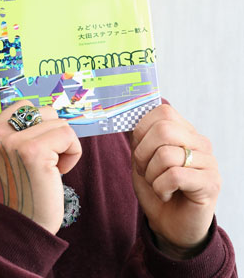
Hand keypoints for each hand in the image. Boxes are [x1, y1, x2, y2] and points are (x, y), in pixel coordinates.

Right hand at [0, 101, 81, 233]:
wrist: (23, 230)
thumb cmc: (24, 191)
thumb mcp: (8, 156)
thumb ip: (18, 131)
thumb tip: (50, 109)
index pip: (24, 105)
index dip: (38, 127)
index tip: (33, 154)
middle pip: (42, 110)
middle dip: (51, 134)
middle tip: (43, 163)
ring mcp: (12, 141)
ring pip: (57, 121)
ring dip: (62, 146)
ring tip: (49, 168)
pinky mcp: (33, 150)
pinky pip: (68, 135)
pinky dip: (72, 154)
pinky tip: (57, 173)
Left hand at [131, 104, 220, 256]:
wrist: (171, 226)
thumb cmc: (157, 188)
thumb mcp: (143, 158)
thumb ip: (139, 136)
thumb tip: (126, 115)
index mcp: (184, 130)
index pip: (163, 111)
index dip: (142, 130)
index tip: (139, 150)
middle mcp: (199, 142)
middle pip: (163, 130)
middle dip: (143, 154)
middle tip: (145, 171)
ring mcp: (208, 162)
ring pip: (166, 154)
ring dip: (151, 175)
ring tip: (158, 185)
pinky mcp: (211, 183)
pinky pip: (174, 176)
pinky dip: (161, 188)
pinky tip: (167, 195)